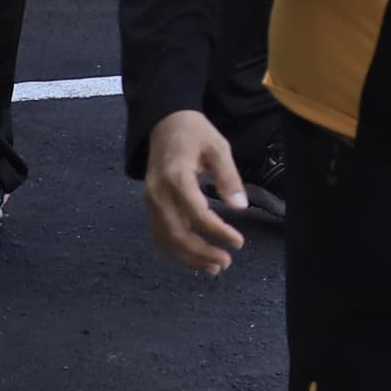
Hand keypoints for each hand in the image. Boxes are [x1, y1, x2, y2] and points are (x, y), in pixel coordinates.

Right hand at [143, 111, 252, 274]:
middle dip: (202, 252)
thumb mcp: (218, 147)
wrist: (164, 123)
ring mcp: (150, 201)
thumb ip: (228, 177)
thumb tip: (240, 207)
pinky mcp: (150, 205)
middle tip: (226, 262)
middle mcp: (158, 193)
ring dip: (188, 257)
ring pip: (165, 238)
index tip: (239, 242)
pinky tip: (193, 259)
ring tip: (213, 267)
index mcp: (176, 177)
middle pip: (177, 233)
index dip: (219, 231)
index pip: (197, 214)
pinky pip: (158, 234)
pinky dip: (174, 250)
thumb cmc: (195, 133)